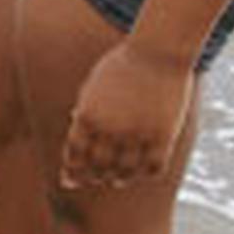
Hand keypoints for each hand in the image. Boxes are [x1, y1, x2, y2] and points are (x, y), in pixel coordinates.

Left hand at [61, 41, 195, 189]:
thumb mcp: (94, 85)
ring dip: (118, 179)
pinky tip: (142, 173)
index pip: (75, 154)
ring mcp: (137, 134)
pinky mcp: (163, 136)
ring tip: (116, 181)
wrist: (157, 52)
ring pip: (124, 171)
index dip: (72, 170)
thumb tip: (76, 123)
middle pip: (97, 166)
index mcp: (87, 116)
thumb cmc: (122, 64)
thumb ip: (86, 108)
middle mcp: (109, 129)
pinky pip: (152, 167)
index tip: (70, 179)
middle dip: (92, 178)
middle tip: (94, 181)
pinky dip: (145, 174)